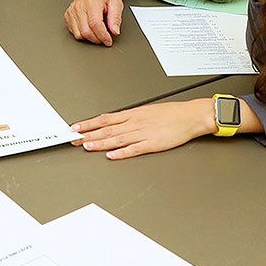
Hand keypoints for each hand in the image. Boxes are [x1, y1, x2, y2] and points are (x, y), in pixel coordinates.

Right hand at [64, 0, 123, 45]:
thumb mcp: (116, 2)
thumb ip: (116, 17)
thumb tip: (114, 31)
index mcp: (91, 2)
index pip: (95, 24)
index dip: (102, 35)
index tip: (108, 41)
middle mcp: (79, 7)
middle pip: (86, 31)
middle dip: (97, 39)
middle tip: (105, 38)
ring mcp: (72, 11)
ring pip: (78, 34)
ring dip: (89, 38)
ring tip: (97, 32)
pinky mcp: (68, 15)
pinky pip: (73, 31)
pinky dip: (82, 34)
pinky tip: (89, 28)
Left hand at [71, 100, 214, 158]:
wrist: (190, 116)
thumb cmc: (171, 113)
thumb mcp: (146, 110)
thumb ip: (130, 117)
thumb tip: (113, 121)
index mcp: (133, 114)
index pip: (105, 118)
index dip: (89, 124)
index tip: (76, 127)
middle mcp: (135, 123)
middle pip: (107, 129)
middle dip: (89, 135)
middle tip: (74, 139)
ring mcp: (143, 133)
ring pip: (117, 138)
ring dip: (101, 143)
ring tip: (87, 147)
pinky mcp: (153, 144)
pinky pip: (135, 149)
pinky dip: (122, 152)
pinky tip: (112, 155)